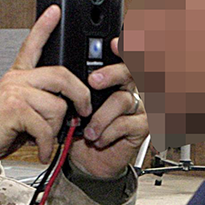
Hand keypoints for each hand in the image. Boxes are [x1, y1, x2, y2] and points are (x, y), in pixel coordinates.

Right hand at [0, 5, 90, 181]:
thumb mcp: (19, 113)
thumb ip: (41, 104)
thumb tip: (70, 110)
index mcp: (16, 77)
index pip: (31, 45)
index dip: (43, 26)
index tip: (54, 10)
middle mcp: (15, 80)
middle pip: (61, 76)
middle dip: (80, 96)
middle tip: (83, 111)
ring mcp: (14, 92)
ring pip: (57, 107)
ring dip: (55, 130)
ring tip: (41, 138)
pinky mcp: (14, 109)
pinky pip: (46, 127)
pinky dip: (46, 144)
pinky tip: (41, 150)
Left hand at [69, 38, 148, 178]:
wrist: (85, 161)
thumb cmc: (80, 130)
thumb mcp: (72, 105)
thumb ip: (73, 85)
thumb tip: (62, 69)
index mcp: (113, 77)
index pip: (125, 55)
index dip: (125, 47)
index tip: (114, 43)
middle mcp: (128, 88)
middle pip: (130, 71)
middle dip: (112, 73)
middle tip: (93, 81)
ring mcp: (137, 107)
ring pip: (123, 99)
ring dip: (101, 116)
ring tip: (88, 130)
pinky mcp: (142, 126)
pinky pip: (127, 123)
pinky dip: (109, 131)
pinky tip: (99, 139)